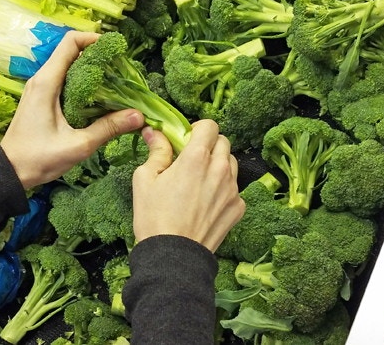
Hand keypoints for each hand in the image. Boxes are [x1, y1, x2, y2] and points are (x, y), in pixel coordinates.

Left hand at [1, 31, 144, 188]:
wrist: (10, 172)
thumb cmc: (39, 158)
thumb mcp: (78, 145)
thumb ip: (108, 128)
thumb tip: (138, 115)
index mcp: (47, 82)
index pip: (70, 42)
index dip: (94, 39)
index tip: (115, 50)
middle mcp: (42, 79)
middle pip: (72, 51)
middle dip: (98, 54)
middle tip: (121, 68)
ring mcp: (41, 88)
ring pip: (69, 65)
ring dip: (92, 69)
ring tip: (115, 81)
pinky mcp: (43, 98)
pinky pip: (65, 80)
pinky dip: (84, 81)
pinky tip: (100, 96)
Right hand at [131, 119, 244, 251]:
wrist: (173, 257)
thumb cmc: (154, 218)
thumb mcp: (145, 180)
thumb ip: (156, 151)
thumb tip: (154, 132)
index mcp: (197, 158)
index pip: (210, 126)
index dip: (197, 129)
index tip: (187, 139)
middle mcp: (220, 169)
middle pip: (223, 141)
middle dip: (209, 145)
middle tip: (191, 159)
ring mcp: (233, 189)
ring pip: (231, 163)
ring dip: (218, 165)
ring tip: (200, 181)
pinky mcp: (238, 207)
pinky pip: (235, 188)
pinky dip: (223, 188)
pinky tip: (206, 202)